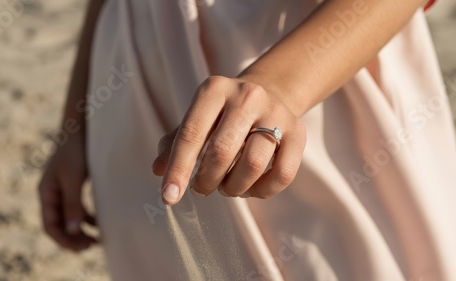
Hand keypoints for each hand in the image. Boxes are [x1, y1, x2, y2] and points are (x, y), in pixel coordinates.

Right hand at [38, 133, 96, 250]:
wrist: (79, 128)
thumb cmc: (74, 152)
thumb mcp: (74, 179)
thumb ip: (72, 205)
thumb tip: (72, 231)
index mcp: (46, 193)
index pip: (50, 225)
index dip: (64, 240)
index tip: (82, 247)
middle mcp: (51, 194)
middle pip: (58, 224)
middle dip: (73, 238)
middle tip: (92, 245)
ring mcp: (61, 190)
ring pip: (68, 218)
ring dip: (80, 230)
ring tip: (95, 239)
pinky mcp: (73, 185)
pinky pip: (76, 208)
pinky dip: (85, 217)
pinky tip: (97, 223)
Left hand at [152, 75, 305, 204]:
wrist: (265, 97)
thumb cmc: (221, 117)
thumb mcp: (195, 120)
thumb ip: (174, 143)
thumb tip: (157, 169)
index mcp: (214, 90)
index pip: (190, 134)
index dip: (178, 170)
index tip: (169, 197)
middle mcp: (246, 95)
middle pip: (222, 152)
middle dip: (206, 181)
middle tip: (202, 188)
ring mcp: (276, 112)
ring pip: (253, 164)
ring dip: (234, 187)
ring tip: (226, 186)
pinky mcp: (299, 132)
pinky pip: (283, 174)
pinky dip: (262, 191)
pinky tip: (250, 188)